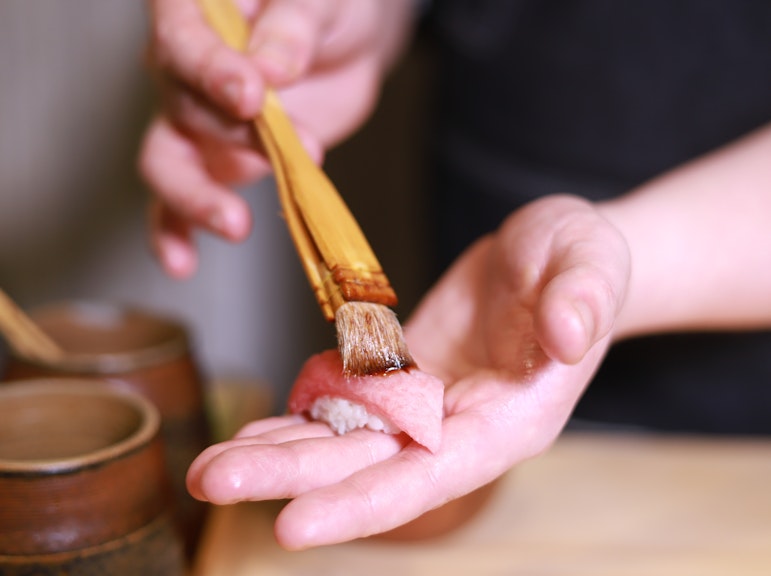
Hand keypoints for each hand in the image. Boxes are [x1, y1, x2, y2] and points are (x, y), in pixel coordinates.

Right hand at [138, 0, 412, 277]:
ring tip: (235, 224)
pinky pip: (182, 201)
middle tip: (274, 151)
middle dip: (232, 137)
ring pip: (171, 162)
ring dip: (198, 197)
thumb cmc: (327, 6)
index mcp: (194, 11)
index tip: (250, 96)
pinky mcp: (220, 161)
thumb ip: (293, 25)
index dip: (210, 71)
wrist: (342, 42)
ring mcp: (195, 120)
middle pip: (182, 107)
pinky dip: (177, 232)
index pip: (183, 41)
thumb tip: (272, 69)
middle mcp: (181, 67)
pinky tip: (181, 261)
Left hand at [186, 194, 630, 548]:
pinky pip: (346, 407)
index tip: (293, 525)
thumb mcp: (590, 259)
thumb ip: (581, 298)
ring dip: (278, 454)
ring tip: (209, 465)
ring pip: (348, 441)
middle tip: (210, 480)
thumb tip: (568, 335)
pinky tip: (251, 433)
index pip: (435, 472)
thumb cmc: (583, 257)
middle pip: (371, 466)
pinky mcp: (403, 379)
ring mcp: (429, 406)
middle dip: (292, 477)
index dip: (366, 501)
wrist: (554, 254)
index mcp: (511, 417)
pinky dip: (298, 421)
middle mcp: (463, 426)